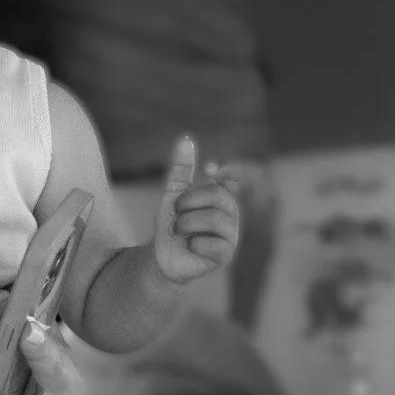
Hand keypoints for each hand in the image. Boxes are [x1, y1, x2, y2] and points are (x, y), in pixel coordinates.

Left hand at [151, 136, 241, 288]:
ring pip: (215, 218)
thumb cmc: (172, 224)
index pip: (232, 178)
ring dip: (186, 222)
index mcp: (221, 197)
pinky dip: (195, 242)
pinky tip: (190, 245)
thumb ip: (181, 168)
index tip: (208, 169)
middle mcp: (231, 214)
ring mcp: (231, 235)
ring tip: (177, 230)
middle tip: (175, 211)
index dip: (224, 171)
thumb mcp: (172, 193)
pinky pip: (216, 243)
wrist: (161, 256)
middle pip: (218, 195)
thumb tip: (186, 138)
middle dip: (189, 200)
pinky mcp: (225, 255)